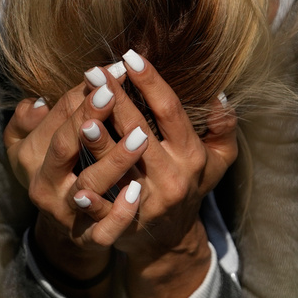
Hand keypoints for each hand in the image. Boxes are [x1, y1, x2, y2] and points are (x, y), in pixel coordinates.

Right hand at [3, 69, 147, 283]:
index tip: (104, 74)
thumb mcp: (27, 148)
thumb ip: (26, 122)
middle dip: (89, 118)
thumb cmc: (57, 174)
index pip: (57, 123)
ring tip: (139, 136)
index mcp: (34, 162)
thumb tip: (37, 103)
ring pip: (89, 186)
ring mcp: (69, 215)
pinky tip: (137, 191)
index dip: (80, 98)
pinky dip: (119, 213)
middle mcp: (48, 188)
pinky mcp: (90, 238)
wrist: (69, 230)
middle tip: (113, 93)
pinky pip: (104, 230)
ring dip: (114, 161)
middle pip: (66, 148)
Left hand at [73, 51, 237, 297]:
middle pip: (139, 132)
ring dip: (100, 142)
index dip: (150, 82)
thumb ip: (222, 129)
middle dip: (116, 100)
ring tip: (82, 115)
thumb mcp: (216, 162)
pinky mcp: (126, 226)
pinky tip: (75, 184)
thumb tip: (221, 96)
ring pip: (120, 169)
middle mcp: (171, 177)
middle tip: (94, 72)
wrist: (168, 242)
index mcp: (190, 155)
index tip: (130, 56)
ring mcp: (149, 203)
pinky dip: (91, 200)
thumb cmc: (188, 188)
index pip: (170, 111)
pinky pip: (105, 212)